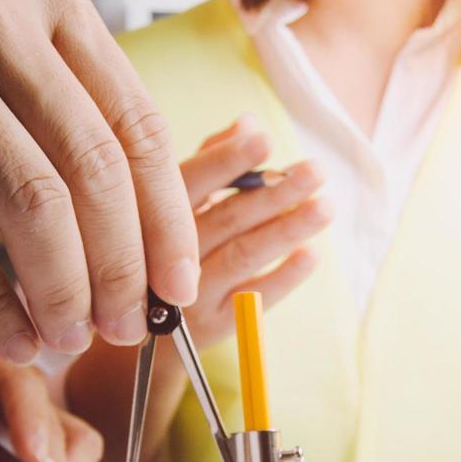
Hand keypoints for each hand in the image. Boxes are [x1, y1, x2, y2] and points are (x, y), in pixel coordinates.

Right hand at [0, 0, 200, 363]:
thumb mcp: (8, 89)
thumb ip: (81, 143)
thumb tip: (169, 258)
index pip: (135, 122)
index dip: (168, 219)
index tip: (181, 288)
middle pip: (89, 165)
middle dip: (118, 266)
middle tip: (127, 328)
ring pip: (26, 202)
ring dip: (60, 291)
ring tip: (69, 337)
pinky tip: (15, 338)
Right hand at [170, 117, 329, 345]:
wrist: (135, 338)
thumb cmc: (157, 257)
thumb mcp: (167, 207)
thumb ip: (207, 164)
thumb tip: (247, 123)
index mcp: (148, 215)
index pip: (187, 183)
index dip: (226, 161)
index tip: (264, 139)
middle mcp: (162, 255)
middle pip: (223, 218)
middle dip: (273, 193)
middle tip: (316, 171)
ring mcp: (187, 295)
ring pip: (241, 255)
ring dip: (287, 229)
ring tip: (325, 207)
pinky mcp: (212, 328)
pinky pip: (253, 301)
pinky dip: (284, 277)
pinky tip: (311, 254)